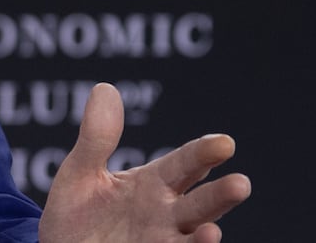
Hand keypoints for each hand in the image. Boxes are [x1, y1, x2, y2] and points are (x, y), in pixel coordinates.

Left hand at [39, 84, 250, 242]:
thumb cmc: (74, 214)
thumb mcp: (80, 173)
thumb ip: (96, 138)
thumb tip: (105, 88)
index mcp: (153, 184)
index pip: (185, 165)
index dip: (204, 154)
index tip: (224, 143)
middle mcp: (164, 215)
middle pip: (199, 204)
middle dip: (220, 195)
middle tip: (241, 184)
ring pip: (191, 238)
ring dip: (205, 237)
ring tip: (212, 232)